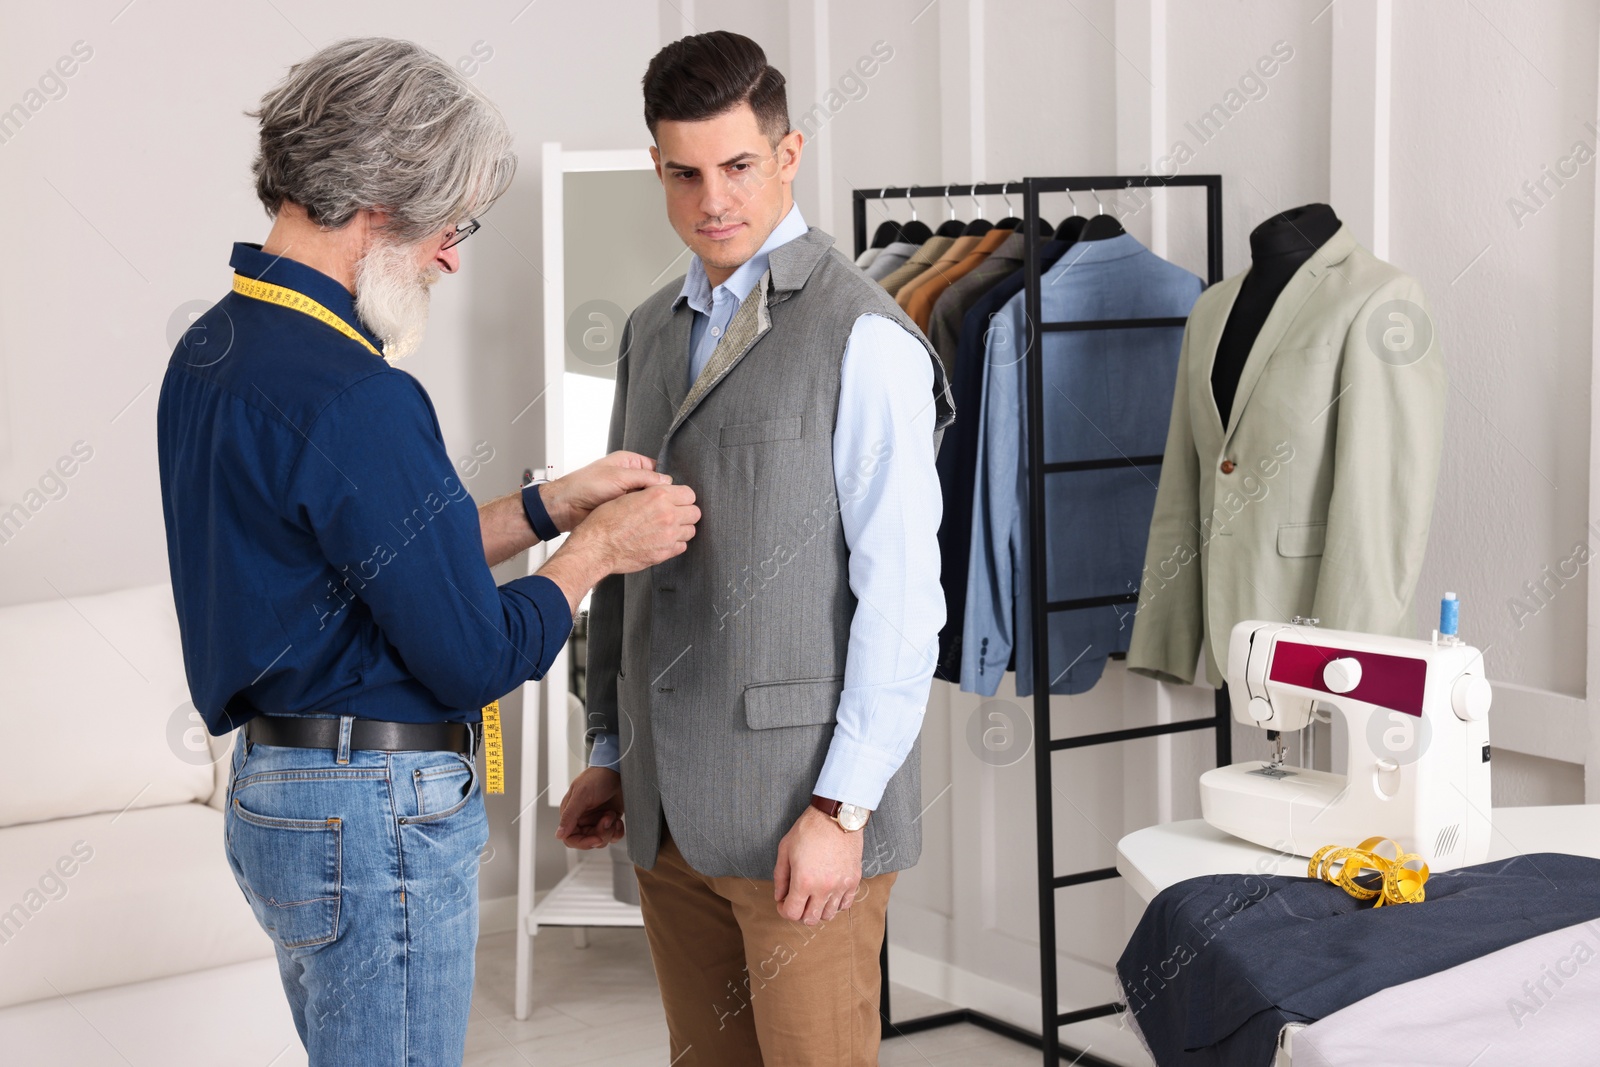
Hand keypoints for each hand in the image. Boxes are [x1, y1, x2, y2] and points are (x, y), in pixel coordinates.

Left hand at [543, 451, 666, 531]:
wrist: (565, 507)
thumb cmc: (584, 486)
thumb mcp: (618, 476)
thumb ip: (644, 477)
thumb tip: (667, 482)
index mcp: (630, 463)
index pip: (657, 470)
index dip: (665, 482)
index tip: (672, 493)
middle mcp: (630, 477)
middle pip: (654, 487)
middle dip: (659, 497)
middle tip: (666, 506)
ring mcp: (627, 495)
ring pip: (648, 502)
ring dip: (650, 508)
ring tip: (656, 514)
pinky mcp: (623, 510)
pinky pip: (639, 513)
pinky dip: (643, 517)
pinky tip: (647, 521)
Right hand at [556, 767, 624, 848]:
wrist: (618, 769)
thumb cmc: (597, 777)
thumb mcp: (582, 794)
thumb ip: (570, 815)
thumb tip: (559, 834)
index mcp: (571, 814)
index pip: (570, 839)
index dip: (583, 843)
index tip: (597, 839)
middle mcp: (583, 820)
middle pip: (588, 840)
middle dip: (601, 833)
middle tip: (608, 818)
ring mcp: (597, 821)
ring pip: (602, 840)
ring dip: (610, 830)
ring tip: (612, 813)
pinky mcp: (610, 821)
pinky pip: (613, 836)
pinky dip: (618, 832)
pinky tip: (619, 820)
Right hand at [571, 482, 700, 572]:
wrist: (597, 547)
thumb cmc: (605, 521)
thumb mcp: (628, 496)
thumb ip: (651, 494)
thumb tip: (663, 491)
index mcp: (658, 496)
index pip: (689, 494)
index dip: (682, 497)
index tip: (677, 501)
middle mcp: (667, 515)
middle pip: (695, 512)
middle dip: (686, 512)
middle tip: (675, 515)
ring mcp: (668, 536)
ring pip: (691, 530)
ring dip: (682, 528)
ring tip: (668, 528)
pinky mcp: (664, 553)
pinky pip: (682, 546)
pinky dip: (675, 543)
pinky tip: (663, 540)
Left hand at [772, 806, 863, 924]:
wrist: (836, 816)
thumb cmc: (809, 829)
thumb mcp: (785, 849)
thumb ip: (780, 877)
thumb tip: (779, 896)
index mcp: (804, 881)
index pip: (792, 913)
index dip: (783, 910)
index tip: (783, 902)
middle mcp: (824, 888)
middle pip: (811, 919)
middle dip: (799, 913)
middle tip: (796, 901)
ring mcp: (841, 886)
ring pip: (829, 915)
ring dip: (817, 910)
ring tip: (813, 897)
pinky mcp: (854, 880)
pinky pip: (845, 905)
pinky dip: (835, 904)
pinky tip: (828, 893)